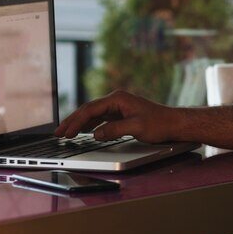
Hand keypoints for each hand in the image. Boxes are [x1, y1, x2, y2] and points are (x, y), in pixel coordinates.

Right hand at [54, 90, 178, 143]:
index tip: (66, 132)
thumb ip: (114, 130)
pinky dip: (90, 125)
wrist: (174, 123)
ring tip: (66, 133)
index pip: (91, 109)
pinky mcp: (121, 115)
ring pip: (93, 114)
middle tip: (58, 133)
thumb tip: (96, 134)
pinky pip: (100, 119)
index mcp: (118, 99)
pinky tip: (84, 132)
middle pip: (88, 110)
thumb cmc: (159, 123)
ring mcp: (118, 107)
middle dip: (72, 121)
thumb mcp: (136, 127)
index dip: (76, 122)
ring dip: (79, 123)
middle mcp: (116, 100)